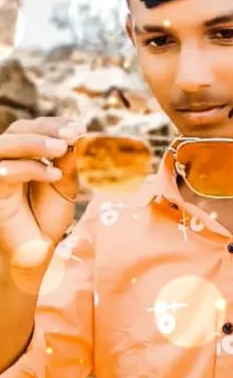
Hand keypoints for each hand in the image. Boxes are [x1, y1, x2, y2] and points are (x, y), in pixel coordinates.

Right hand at [0, 116, 85, 269]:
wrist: (35, 254)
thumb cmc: (47, 220)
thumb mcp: (64, 186)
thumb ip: (68, 163)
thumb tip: (79, 135)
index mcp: (21, 155)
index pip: (33, 128)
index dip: (54, 124)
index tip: (80, 128)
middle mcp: (4, 160)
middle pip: (18, 130)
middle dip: (47, 129)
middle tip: (73, 134)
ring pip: (5, 145)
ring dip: (35, 142)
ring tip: (63, 148)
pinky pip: (4, 172)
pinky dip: (29, 168)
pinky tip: (54, 175)